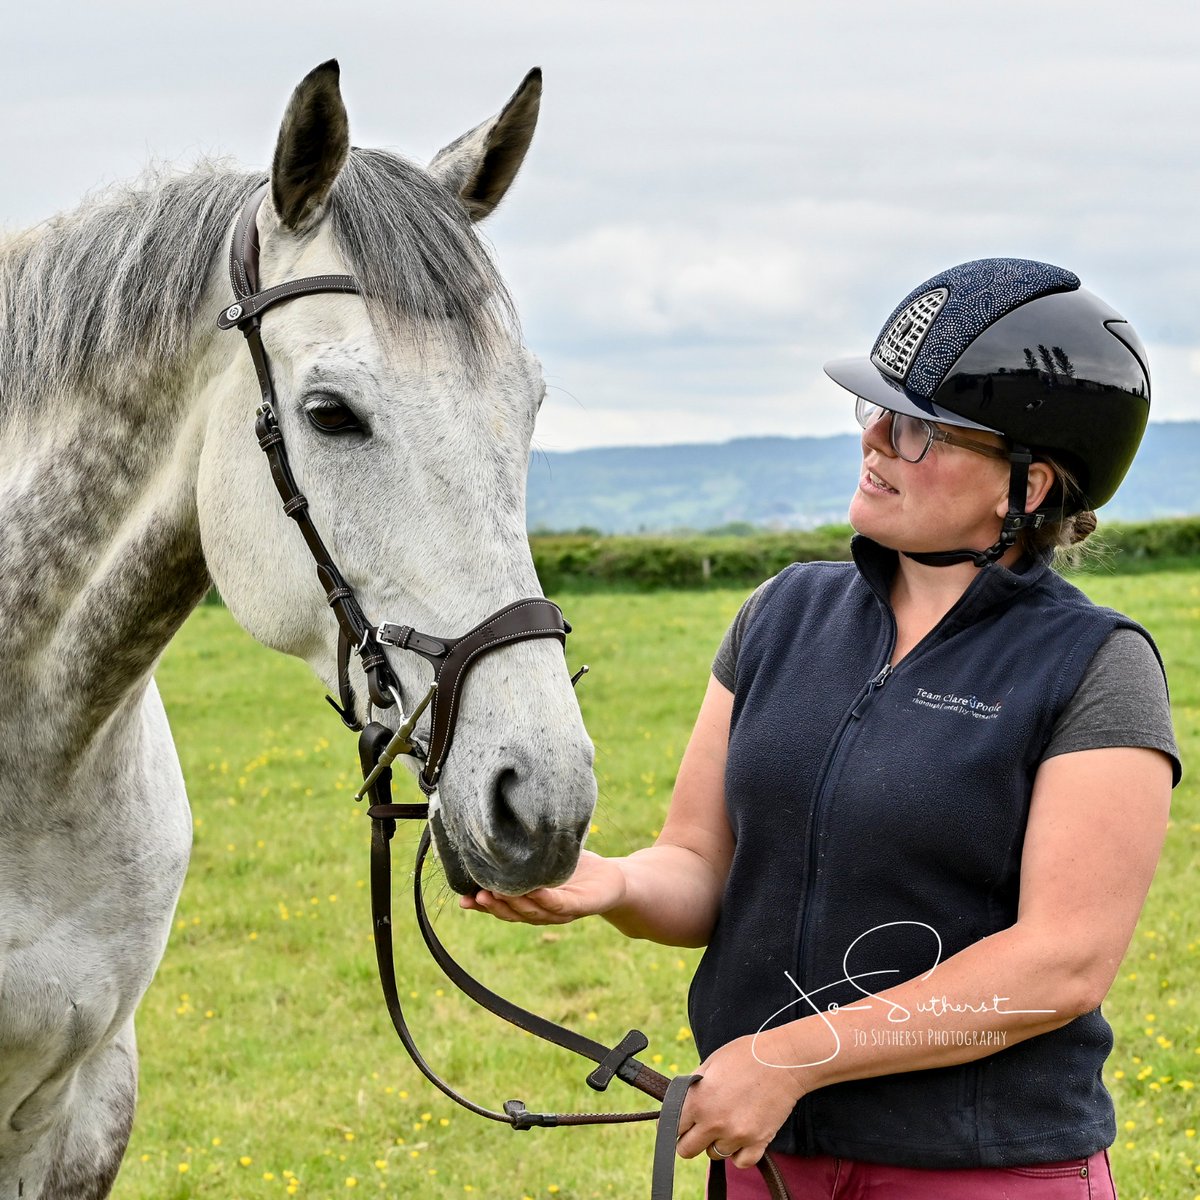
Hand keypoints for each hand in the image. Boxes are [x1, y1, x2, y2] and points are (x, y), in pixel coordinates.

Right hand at [458, 850, 626, 923]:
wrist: (613, 880)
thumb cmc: (576, 869)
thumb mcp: (545, 860)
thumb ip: (524, 857)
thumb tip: (496, 838)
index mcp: (531, 903)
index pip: (502, 907)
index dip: (482, 906)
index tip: (462, 900)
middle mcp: (543, 911)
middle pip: (513, 914)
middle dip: (494, 906)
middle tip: (475, 896)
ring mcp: (561, 911)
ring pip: (533, 912)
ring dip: (513, 905)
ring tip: (495, 893)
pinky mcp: (581, 906)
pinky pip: (560, 905)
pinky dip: (545, 899)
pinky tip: (534, 890)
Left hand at [674, 1034, 806, 1168]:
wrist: (782, 1061)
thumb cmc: (746, 1055)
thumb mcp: (711, 1062)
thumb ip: (693, 1086)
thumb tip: (681, 1101)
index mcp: (698, 1101)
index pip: (671, 1128)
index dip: (674, 1123)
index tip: (681, 1121)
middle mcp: (714, 1122)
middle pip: (687, 1150)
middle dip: (690, 1139)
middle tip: (700, 1126)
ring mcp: (737, 1136)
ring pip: (714, 1154)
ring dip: (717, 1142)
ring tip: (728, 1120)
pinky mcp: (758, 1143)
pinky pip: (740, 1162)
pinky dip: (738, 1153)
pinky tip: (741, 1135)